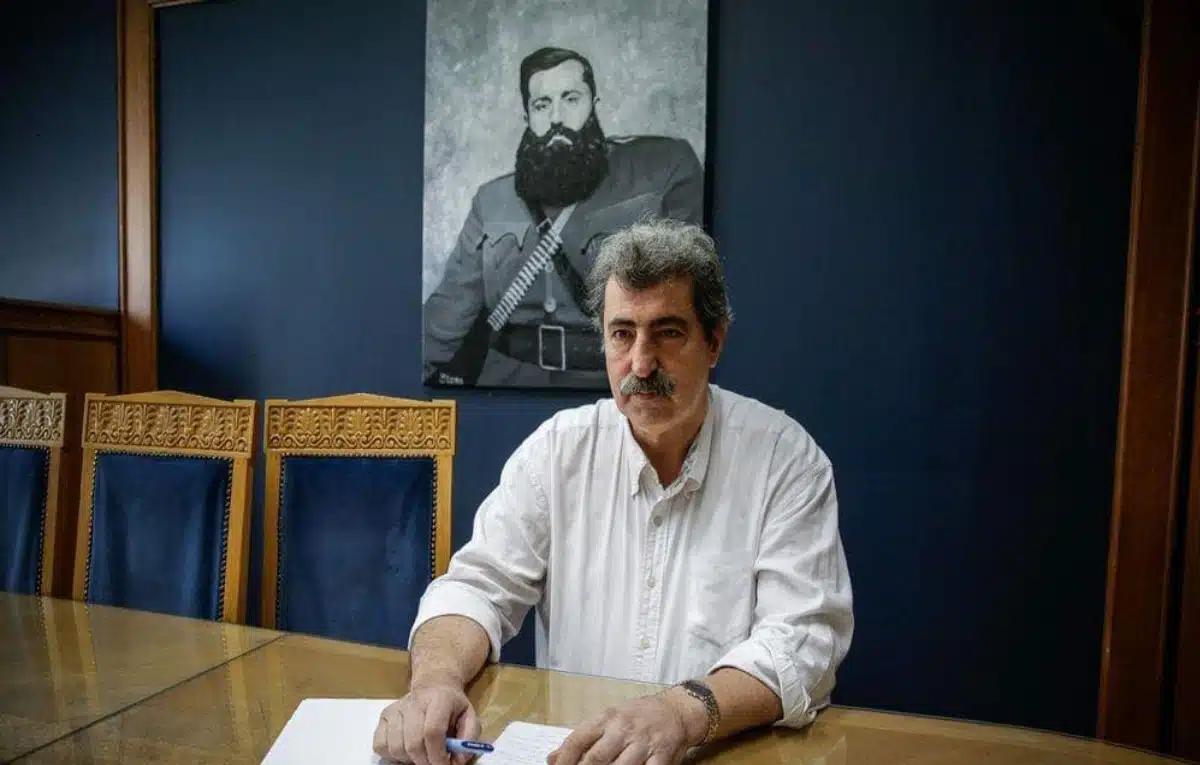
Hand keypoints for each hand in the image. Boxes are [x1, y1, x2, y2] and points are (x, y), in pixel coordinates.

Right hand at [373, 684, 480, 764]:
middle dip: (425, 761)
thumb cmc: (452, 706)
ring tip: (421, 755)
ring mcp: (395, 708)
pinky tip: (406, 750)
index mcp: (439, 700)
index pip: (432, 731)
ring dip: (409, 760)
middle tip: (434, 763)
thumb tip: (459, 759)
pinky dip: (392, 755)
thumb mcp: (469, 717)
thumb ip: (469, 738)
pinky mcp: (384, 716)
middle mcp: (414, 702)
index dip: (437, 754)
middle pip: (413, 743)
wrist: (434, 685)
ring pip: (396, 747)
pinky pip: (380, 745)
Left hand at [547, 690, 704, 764]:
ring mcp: (644, 743)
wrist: (676, 710)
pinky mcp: (663, 756)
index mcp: (606, 718)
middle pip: (596, 758)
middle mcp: (623, 729)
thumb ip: (582, 739)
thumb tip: (552, 758)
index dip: (563, 761)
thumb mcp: (607, 720)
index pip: (577, 740)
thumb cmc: (637, 717)